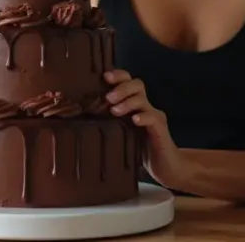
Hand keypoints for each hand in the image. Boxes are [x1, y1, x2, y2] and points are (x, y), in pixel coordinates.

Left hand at [104, 69, 181, 186]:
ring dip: (128, 102)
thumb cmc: (138, 150)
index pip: (128, 81)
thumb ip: (106, 122)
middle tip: (108, 98)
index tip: (104, 77)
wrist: (165, 167)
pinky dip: (143, 117)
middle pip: (137, 85)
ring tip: (115, 111)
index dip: (118, 76)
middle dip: (121, 88)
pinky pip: (153, 118)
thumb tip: (79, 117)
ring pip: (143, 100)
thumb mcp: (118, 133)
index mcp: (134, 104)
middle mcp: (145, 106)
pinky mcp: (161, 130)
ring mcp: (154, 117)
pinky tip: (134, 120)